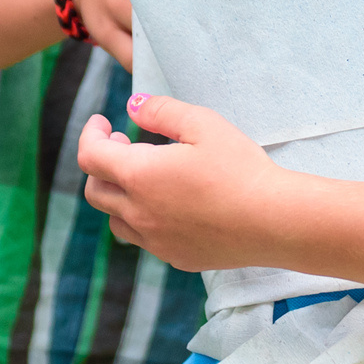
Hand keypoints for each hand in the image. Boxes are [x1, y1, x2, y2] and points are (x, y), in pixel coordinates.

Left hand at [79, 94, 284, 270]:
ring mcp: (156, 241)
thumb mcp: (203, 124)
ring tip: (145, 175)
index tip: (102, 122)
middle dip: (101, 163)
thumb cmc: (241, 168)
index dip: (89, 133)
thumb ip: (161, 111)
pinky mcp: (176, 257)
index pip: (90, 156)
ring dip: (119, 194)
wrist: (274, 221)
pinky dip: (144, 217)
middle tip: (124, 143)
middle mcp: (139, 213)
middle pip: (94, 191)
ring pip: (116, 219)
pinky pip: (145, 238)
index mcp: (139, 176)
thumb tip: (133, 106)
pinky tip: (171, 203)